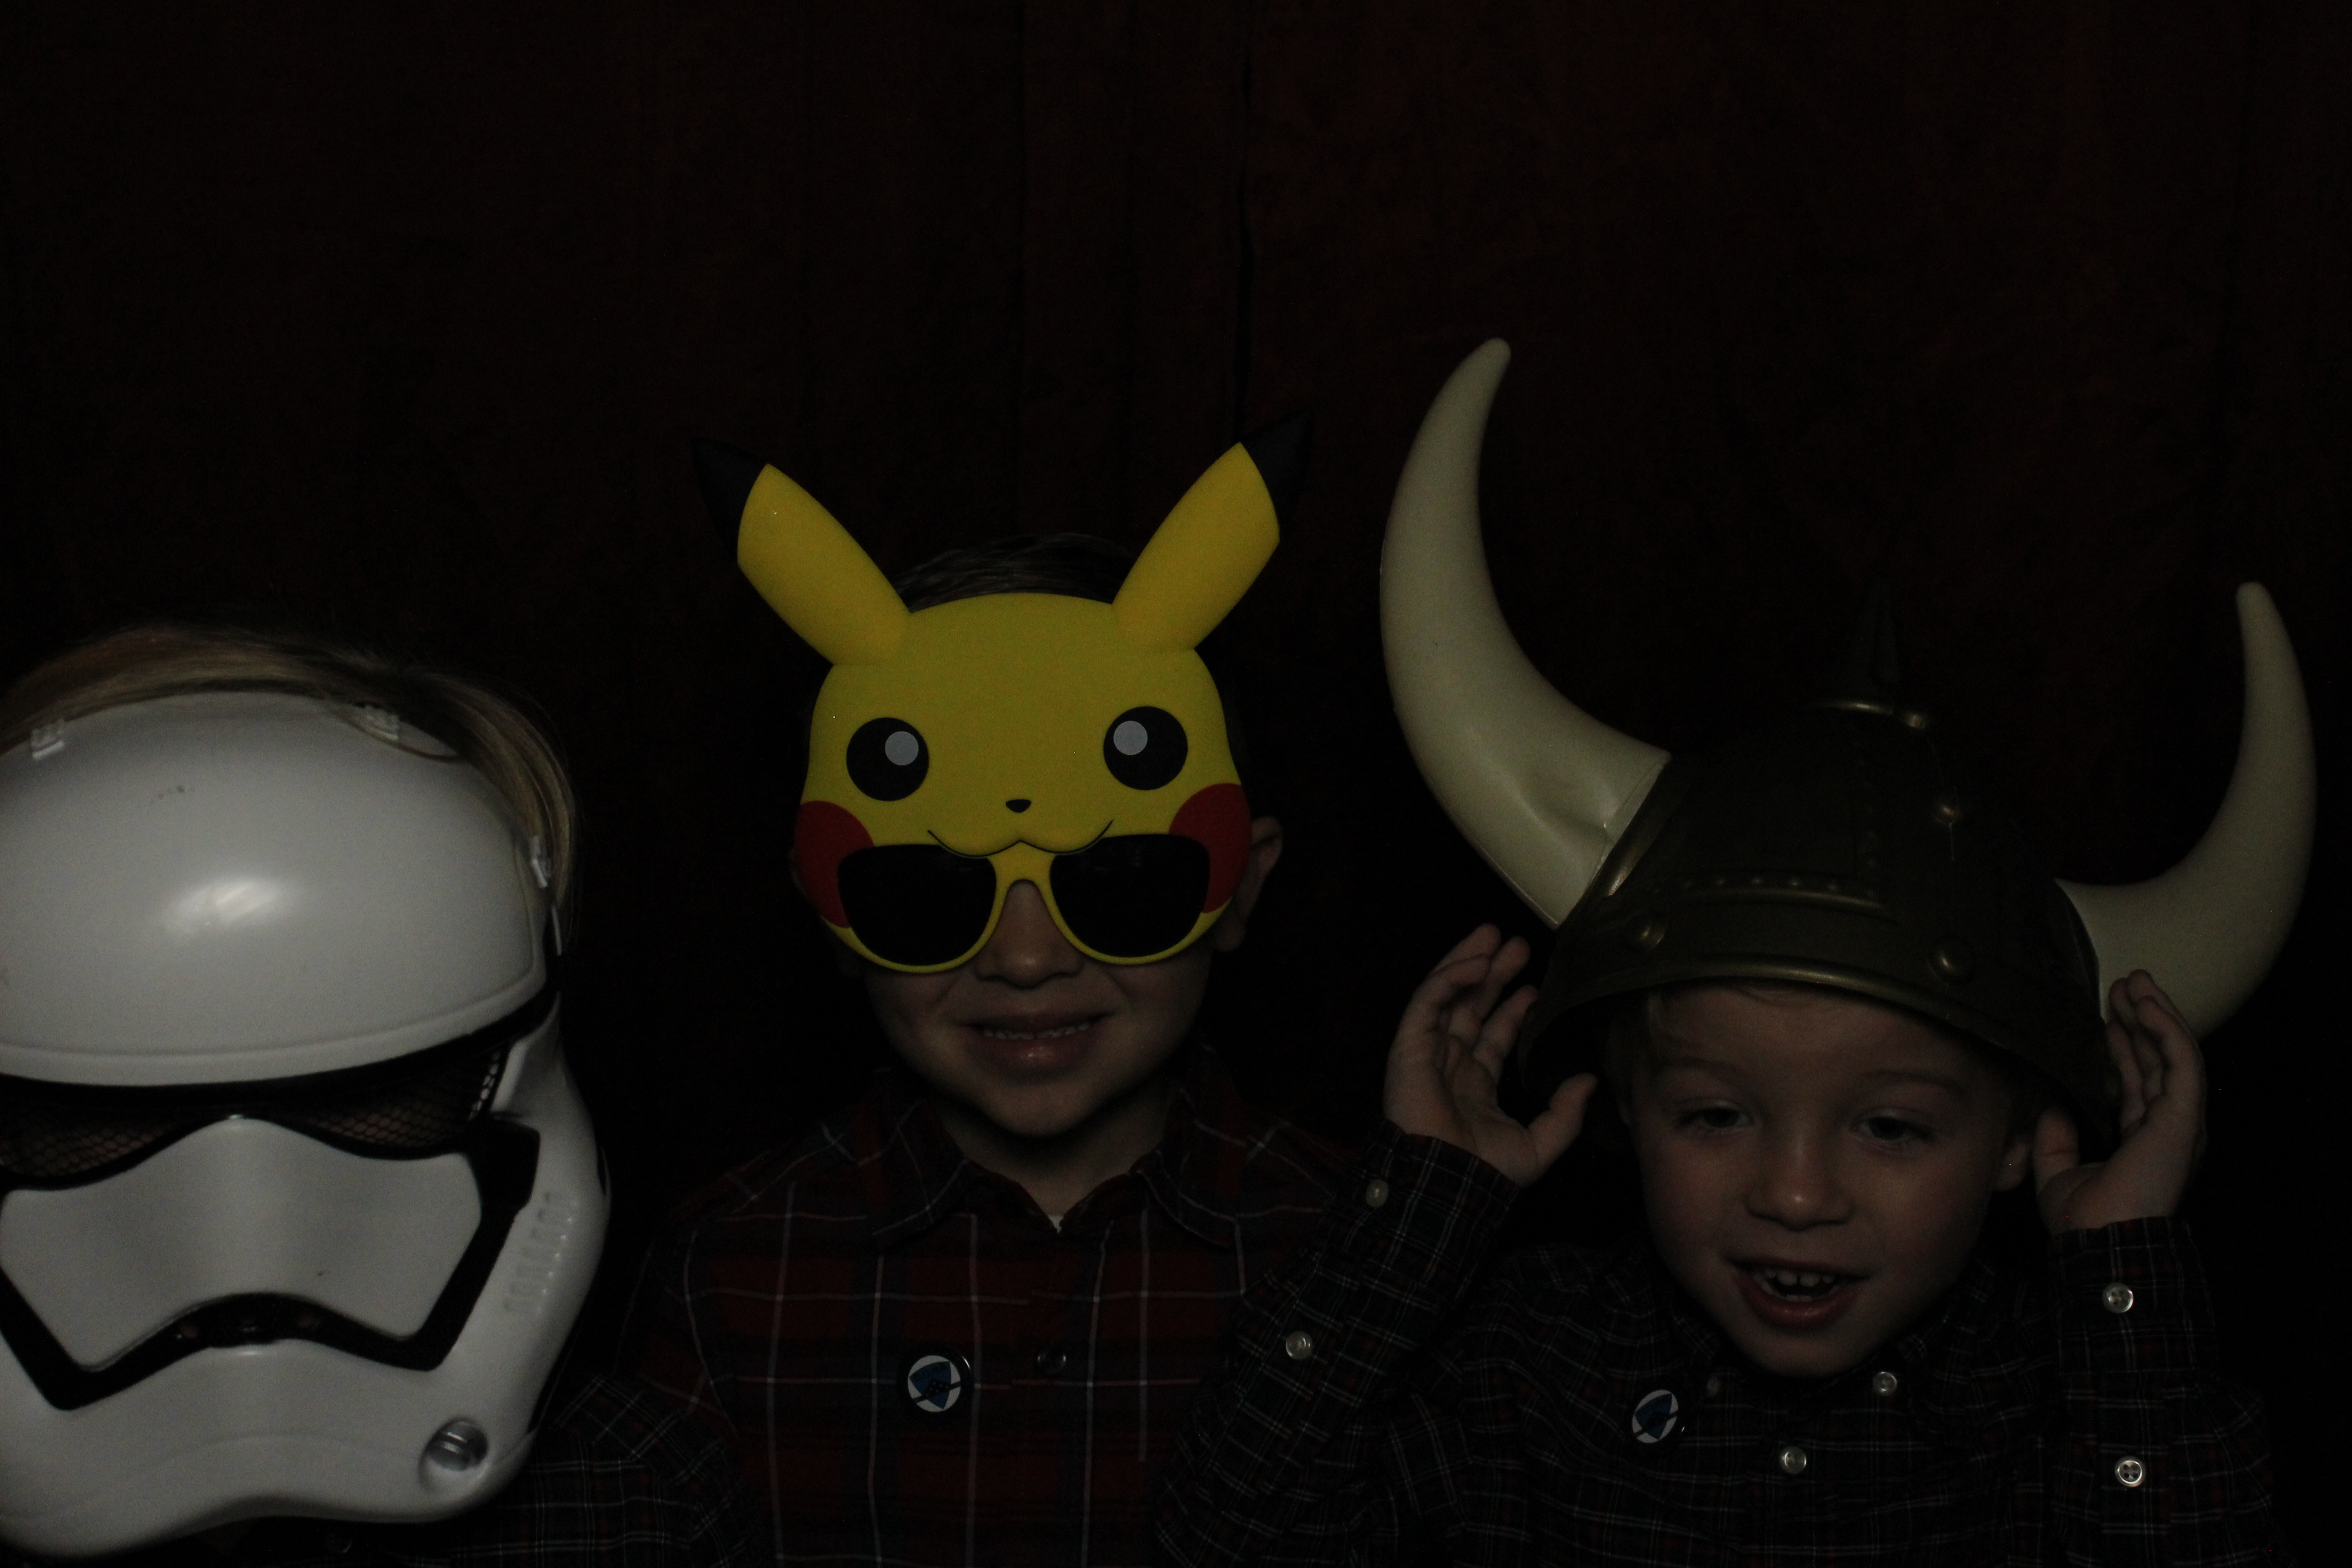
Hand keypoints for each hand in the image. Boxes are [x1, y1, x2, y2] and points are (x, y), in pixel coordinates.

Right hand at [1382, 925, 1598, 1186]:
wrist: (1448, 1183)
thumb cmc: (1486, 1172)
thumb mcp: (1538, 1145)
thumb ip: (1564, 1114)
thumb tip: (1589, 1081)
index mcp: (1474, 1085)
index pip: (1493, 1036)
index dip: (1511, 1009)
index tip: (1534, 986)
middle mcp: (1449, 1064)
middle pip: (1470, 1006)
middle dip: (1491, 973)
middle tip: (1516, 944)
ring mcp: (1426, 1053)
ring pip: (1446, 996)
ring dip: (1467, 962)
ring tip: (1492, 935)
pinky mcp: (1408, 1047)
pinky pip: (1426, 1004)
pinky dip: (1447, 980)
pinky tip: (1473, 963)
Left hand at [2031, 970, 2207, 1233]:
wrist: (2101, 1245)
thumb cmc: (2085, 1224)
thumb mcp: (2059, 1175)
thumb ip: (2056, 1141)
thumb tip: (2050, 1106)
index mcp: (2144, 1141)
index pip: (2139, 1083)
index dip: (2126, 1048)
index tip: (2107, 1018)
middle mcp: (2167, 1129)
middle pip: (2159, 1061)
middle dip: (2143, 1020)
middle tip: (2125, 985)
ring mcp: (2180, 1123)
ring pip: (2174, 1054)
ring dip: (2156, 1014)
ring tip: (2136, 982)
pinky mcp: (2183, 1118)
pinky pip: (2181, 1062)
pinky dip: (2166, 1029)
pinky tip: (2146, 1004)